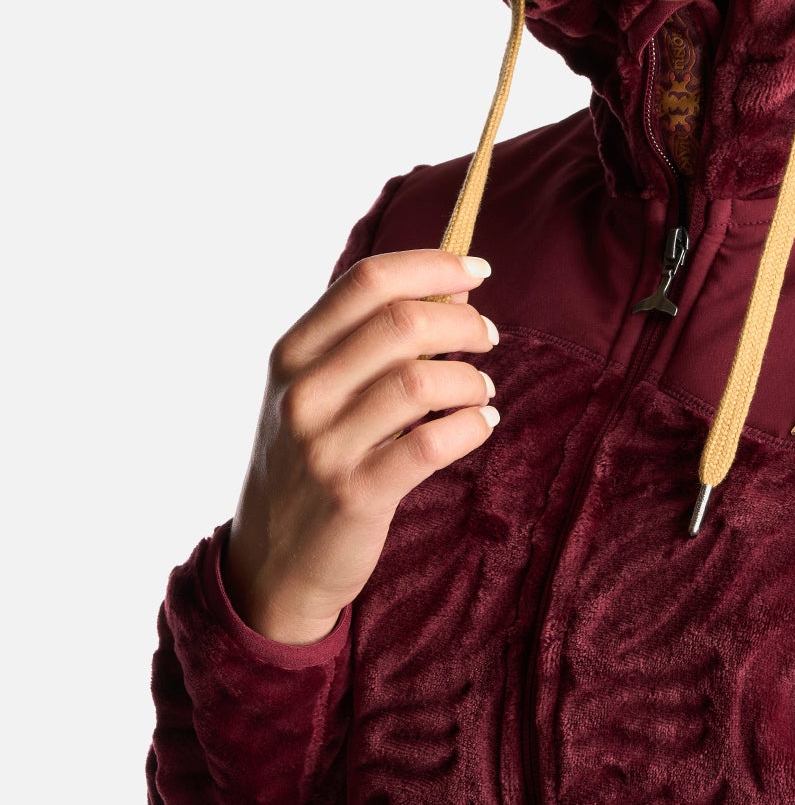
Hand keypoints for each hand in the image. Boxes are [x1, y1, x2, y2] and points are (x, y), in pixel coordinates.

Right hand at [223, 249, 498, 644]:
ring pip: (423, 380)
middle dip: (464, 323)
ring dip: (472, 381)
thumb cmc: (313, 457)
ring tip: (481, 393)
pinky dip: (473, 425)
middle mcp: (303, 392)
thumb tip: (456, 287)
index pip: (368, 280)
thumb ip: (375, 336)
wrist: (272, 563)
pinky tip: (480, 425)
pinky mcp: (355, 494)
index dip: (434, 266)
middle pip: (403, 322)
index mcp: (293, 352)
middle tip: (487, 339)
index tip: (479, 272)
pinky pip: (434, 442)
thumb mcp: (321, 388)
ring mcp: (325, 445)